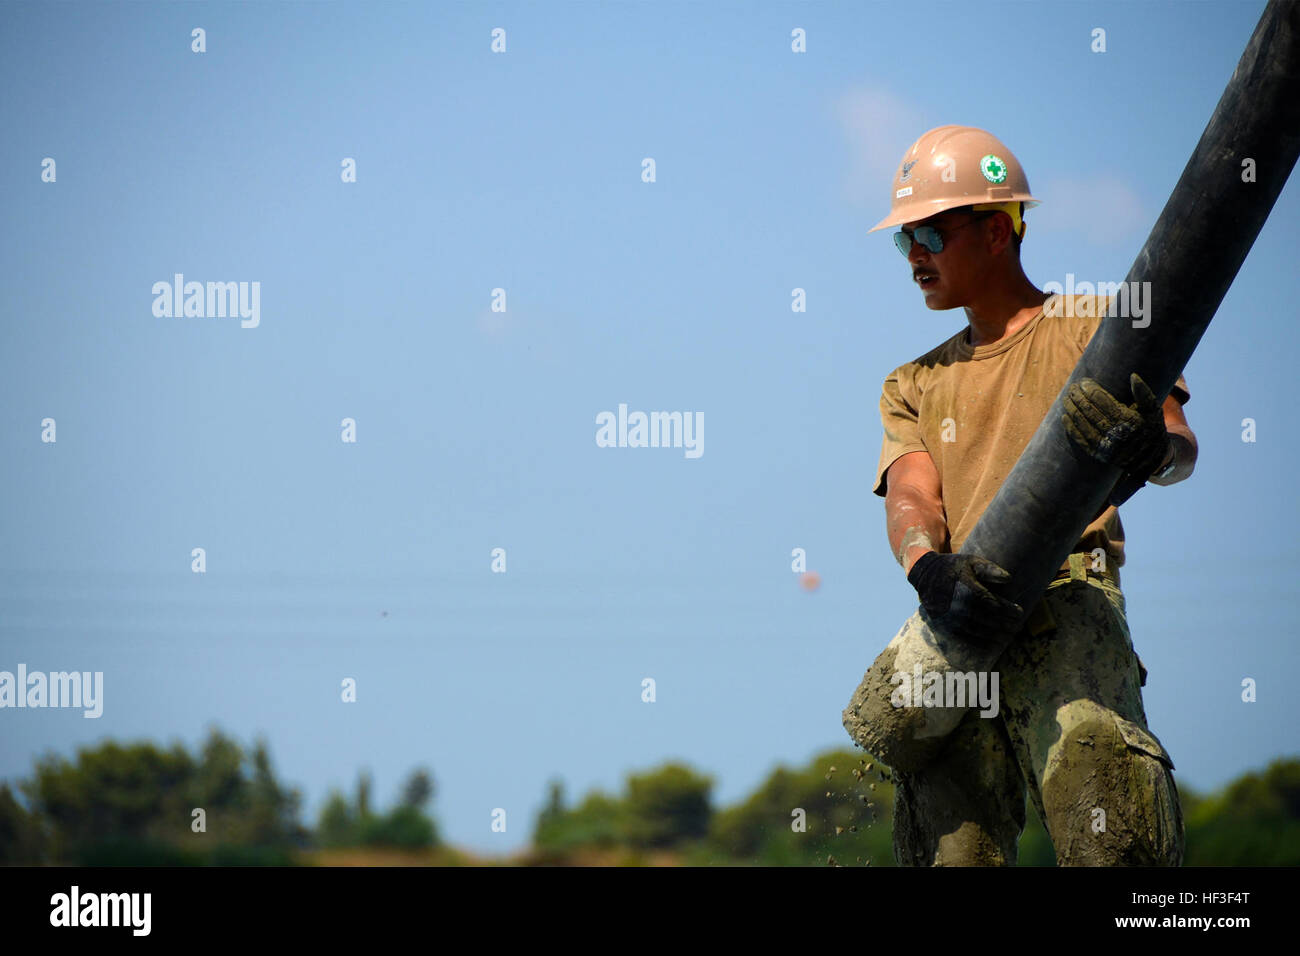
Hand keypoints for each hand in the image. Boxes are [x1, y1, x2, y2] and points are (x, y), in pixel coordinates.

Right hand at [907, 551, 1024, 645]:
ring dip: (993, 636)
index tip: (1020, 613)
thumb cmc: (952, 566)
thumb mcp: (970, 561)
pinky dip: (977, 643)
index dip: (1007, 609)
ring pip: (976, 630)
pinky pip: (963, 637)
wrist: (923, 574)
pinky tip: (988, 645)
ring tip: (1006, 638)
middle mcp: (958, 605)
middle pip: (987, 619)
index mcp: (967, 589)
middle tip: (1016, 627)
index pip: (992, 603)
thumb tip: (1009, 579)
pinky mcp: (943, 624)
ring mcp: (950, 617)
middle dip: (1004, 624)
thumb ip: (989, 569)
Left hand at [1062, 372, 1168, 506]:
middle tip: (1071, 387)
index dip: (1090, 389)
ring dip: (1072, 410)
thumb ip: (1143, 393)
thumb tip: (1133, 376)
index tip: (1083, 381)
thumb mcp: (1153, 410)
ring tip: (1066, 398)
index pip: (1102, 400)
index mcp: (1127, 419)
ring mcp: (1106, 445)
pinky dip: (1071, 428)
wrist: (1152, 458)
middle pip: (1089, 410)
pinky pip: (1081, 439)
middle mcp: (1115, 433)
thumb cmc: (1152, 429)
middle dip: (1078, 397)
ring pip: (1083, 424)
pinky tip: (1065, 417)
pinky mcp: (1099, 454)